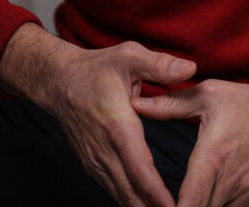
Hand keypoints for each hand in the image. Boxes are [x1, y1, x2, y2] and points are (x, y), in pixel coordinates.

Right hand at [0, 24, 195, 205]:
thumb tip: (190, 69)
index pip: (139, 168)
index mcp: (117, 125)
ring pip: (121, 195)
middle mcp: (104, 149)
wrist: (58, 81)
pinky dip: (130, 201)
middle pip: (131, 191)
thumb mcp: (129, 56)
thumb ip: (160, 64)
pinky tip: (147, 206)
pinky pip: (113, 189)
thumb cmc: (97, 68)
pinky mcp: (93, 164)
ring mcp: (96, 160)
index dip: (157, 193)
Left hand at [131, 70, 248, 206]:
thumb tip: (135, 104)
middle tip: (167, 202)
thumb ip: (170, 104)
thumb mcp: (210, 94)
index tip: (155, 205)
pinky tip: (215, 195)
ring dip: (204, 206)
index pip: (187, 203)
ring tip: (192, 198)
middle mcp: (232, 181)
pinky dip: (223, 206)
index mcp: (214, 156)